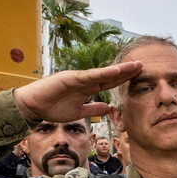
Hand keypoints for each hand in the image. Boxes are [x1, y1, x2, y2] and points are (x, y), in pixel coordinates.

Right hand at [13, 61, 142, 121]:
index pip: (110, 82)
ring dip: (120, 70)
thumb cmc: (52, 107)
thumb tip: (108, 107)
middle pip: (111, 75)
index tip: (139, 76)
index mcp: (88, 88)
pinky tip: (116, 71)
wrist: (33, 106)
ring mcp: (79, 78)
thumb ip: (93, 108)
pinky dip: (103, 73)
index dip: (125, 79)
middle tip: (143, 65)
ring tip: (135, 66)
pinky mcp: (70, 78)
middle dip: (127, 71)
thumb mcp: (78, 112)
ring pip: (103, 73)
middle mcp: (86, 80)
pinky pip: (90, 76)